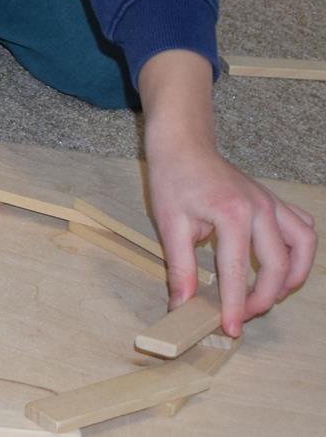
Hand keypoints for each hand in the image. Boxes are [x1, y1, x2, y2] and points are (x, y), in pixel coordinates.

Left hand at [141, 51, 316, 335]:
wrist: (183, 145)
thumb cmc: (173, 179)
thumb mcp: (170, 223)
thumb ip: (180, 267)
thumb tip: (182, 305)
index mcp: (231, 213)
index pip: (237, 270)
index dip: (234, 304)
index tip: (230, 329)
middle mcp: (260, 208)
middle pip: (278, 265)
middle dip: (264, 297)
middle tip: (242, 315)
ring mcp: (273, 203)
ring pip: (303, 246)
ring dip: (293, 276)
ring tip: (269, 295)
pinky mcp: (276, 202)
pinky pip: (302, 229)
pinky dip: (300, 252)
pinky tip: (282, 266)